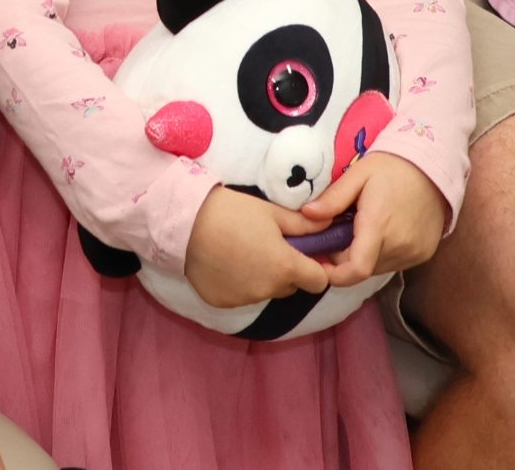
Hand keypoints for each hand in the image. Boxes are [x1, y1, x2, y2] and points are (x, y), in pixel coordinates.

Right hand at [181, 182, 333, 311]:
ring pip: (266, 291)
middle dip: (286, 270)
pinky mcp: (223, 304)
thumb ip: (303, 224)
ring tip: (242, 250)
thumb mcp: (271, 212)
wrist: (185, 222)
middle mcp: (269, 290)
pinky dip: (239, 284)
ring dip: (262, 277)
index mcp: (285, 267)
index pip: (319, 282)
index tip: (304, 253)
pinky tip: (224, 262)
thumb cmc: (232, 211)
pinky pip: (241, 296)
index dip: (315, 267)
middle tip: (267, 245)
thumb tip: (329, 226)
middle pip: (291, 286)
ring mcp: (245, 300)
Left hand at [302, 150, 444, 283]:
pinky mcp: (424, 254)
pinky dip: (381, 255)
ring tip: (358, 230)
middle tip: (337, 234)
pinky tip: (380, 233)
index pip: (356, 269)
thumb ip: (333, 198)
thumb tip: (306, 215)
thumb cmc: (392, 167)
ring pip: (378, 268)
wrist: (432, 166)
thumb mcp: (358, 174)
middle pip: (363, 268)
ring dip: (363, 257)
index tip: (320, 264)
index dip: (335, 275)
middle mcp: (399, 245)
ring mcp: (414, 253)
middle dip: (344, 259)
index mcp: (378, 225)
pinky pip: (394, 263)